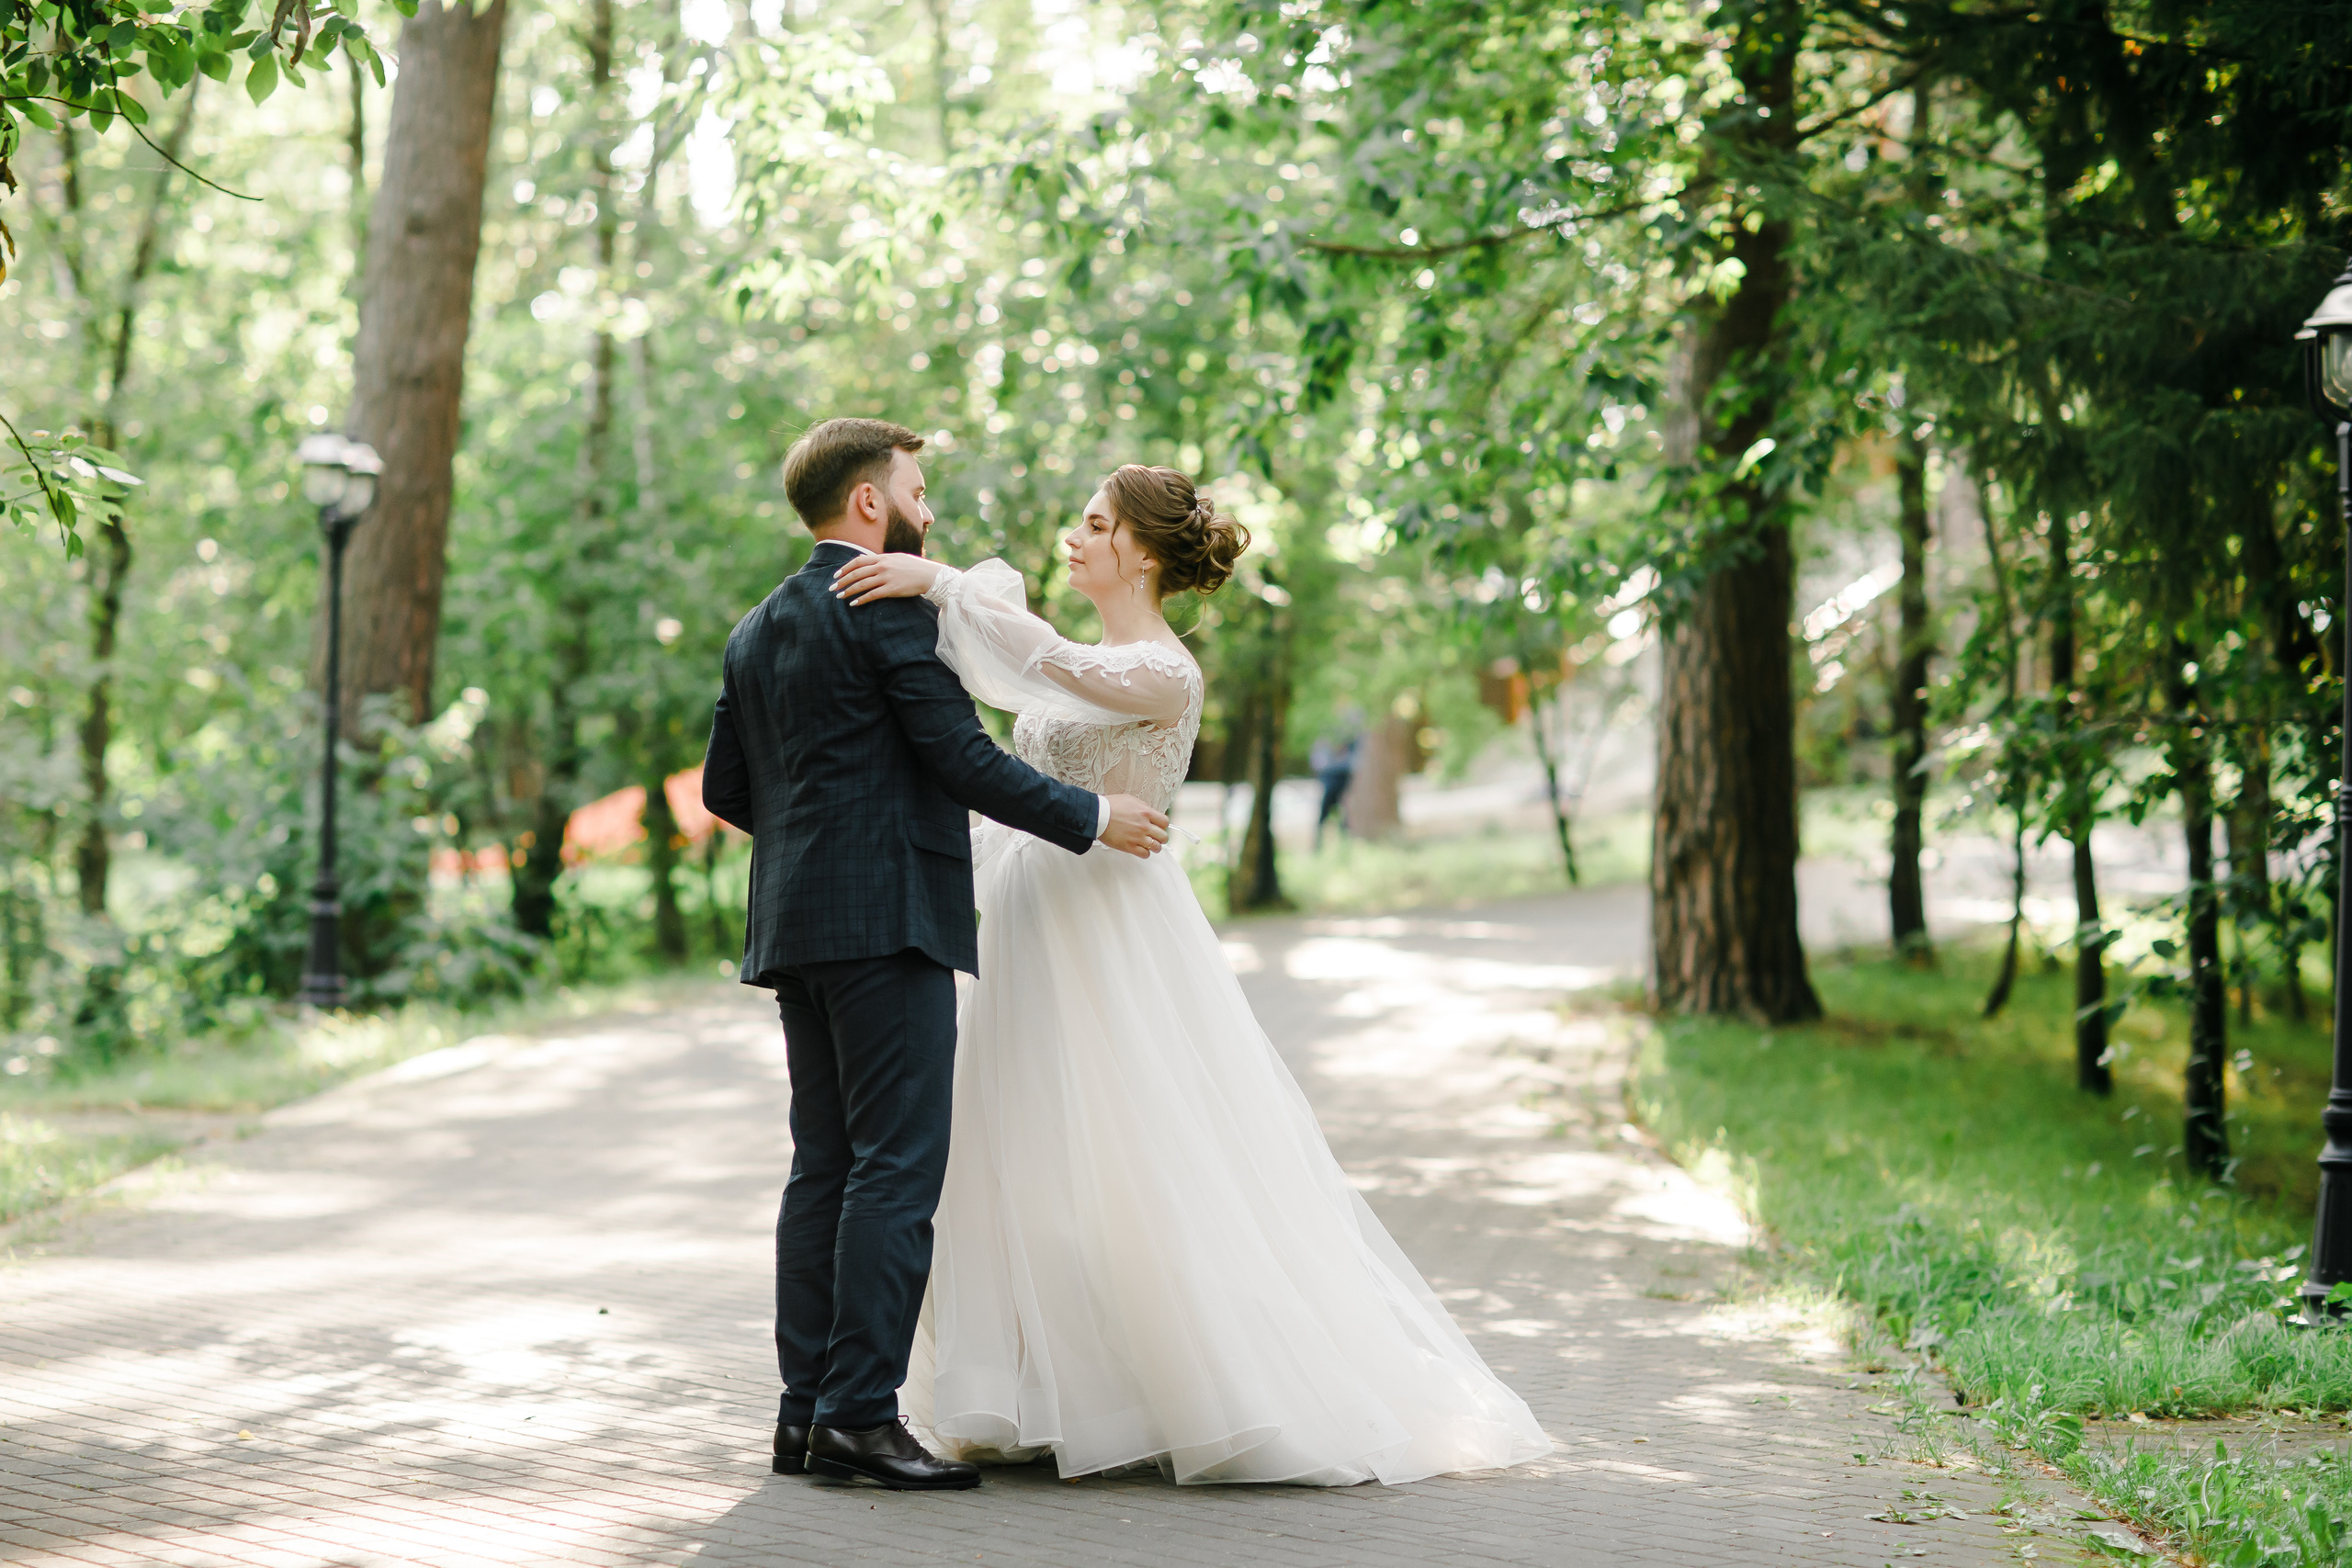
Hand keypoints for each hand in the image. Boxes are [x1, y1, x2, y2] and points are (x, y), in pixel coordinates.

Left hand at [834, 552, 948, 604]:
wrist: (930, 576)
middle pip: (856, 573)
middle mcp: (882, 566)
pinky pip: (872, 595)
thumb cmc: (914, 567)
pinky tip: (854, 604)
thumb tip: (866, 560)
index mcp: (883, 557)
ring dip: (848, 591)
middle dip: (842, 581)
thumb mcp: (897, 558)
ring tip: (840, 596)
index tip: (836, 575)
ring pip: (861, 585)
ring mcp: (887, 578)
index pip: (858, 561)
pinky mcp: (892, 590)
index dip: (845, 568)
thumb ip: (881, 560)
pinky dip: (861, 600)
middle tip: (832, 588)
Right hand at [1099, 794, 1169, 858]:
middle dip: (1161, 837)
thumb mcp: (1130, 800)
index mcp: (1146, 812)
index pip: (1165, 822)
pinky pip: (1145, 854)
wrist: (1097, 815)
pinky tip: (1140, 848)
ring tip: (1149, 844)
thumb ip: (1143, 807)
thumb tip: (1151, 813)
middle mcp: (1144, 826)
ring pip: (1156, 847)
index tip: (1159, 826)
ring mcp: (1137, 837)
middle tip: (1155, 836)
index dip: (1163, 825)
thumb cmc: (1111, 806)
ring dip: (1154, 846)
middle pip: (1163, 836)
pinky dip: (1145, 853)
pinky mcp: (1129, 847)